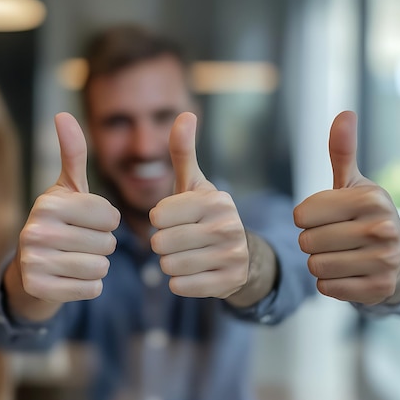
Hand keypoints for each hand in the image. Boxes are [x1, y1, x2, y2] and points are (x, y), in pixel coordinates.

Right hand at [16, 112, 119, 303]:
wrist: (32, 269)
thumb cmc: (59, 222)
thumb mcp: (66, 189)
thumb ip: (72, 153)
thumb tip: (62, 114)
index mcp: (48, 203)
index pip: (109, 215)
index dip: (109, 221)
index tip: (91, 222)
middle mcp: (36, 231)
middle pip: (107, 243)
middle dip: (104, 246)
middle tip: (83, 244)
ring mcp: (34, 262)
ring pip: (100, 268)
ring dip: (98, 266)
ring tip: (78, 259)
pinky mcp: (38, 289)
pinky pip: (91, 289)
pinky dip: (90, 286)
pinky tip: (73, 278)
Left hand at [149, 112, 248, 297]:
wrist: (241, 253)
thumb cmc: (205, 214)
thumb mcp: (193, 183)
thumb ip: (183, 152)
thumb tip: (184, 114)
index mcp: (215, 200)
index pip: (158, 215)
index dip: (159, 219)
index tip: (172, 219)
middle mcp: (227, 226)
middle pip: (161, 243)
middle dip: (162, 244)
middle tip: (179, 240)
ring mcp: (231, 256)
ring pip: (168, 266)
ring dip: (170, 263)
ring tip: (187, 254)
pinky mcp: (229, 282)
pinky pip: (180, 286)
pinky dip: (180, 281)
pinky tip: (194, 271)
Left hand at [293, 111, 399, 304]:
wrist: (398, 257)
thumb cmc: (364, 215)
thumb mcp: (352, 183)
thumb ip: (341, 152)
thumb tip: (344, 114)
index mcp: (369, 198)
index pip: (301, 215)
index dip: (305, 218)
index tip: (325, 217)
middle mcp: (381, 228)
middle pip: (306, 242)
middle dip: (311, 242)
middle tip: (334, 238)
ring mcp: (383, 261)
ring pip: (314, 267)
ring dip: (320, 263)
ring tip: (341, 254)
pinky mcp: (378, 289)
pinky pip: (325, 288)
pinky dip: (330, 283)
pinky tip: (348, 272)